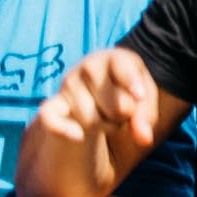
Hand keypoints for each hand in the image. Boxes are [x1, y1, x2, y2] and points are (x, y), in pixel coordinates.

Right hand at [35, 48, 157, 151]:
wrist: (96, 91)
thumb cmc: (126, 92)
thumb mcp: (144, 99)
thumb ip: (146, 116)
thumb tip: (144, 139)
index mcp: (116, 57)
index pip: (123, 68)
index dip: (132, 83)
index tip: (139, 95)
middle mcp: (89, 66)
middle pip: (117, 106)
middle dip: (125, 116)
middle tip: (123, 110)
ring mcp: (68, 84)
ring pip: (93, 121)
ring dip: (106, 127)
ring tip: (106, 114)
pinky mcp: (52, 104)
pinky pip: (50, 119)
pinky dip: (64, 130)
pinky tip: (78, 135)